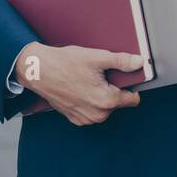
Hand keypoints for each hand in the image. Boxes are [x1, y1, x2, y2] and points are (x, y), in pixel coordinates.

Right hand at [15, 42, 141, 125]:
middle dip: (113, 89)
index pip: (133, 99)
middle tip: (100, 74)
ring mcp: (85, 118)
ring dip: (101, 95)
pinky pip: (91, 110)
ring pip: (104, 107)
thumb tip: (139, 62)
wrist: (38, 70)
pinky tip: (80, 87)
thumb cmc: (65, 63)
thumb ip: (122, 61)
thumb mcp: (97, 58)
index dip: (131, 85)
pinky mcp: (75, 118)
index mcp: (106, 101)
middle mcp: (97, 115)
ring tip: (88, 80)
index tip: (124, 77)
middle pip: (118, 102)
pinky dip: (89, 100)